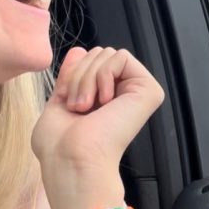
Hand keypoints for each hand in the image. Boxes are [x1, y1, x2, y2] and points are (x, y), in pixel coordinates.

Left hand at [32, 47, 164, 208]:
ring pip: (107, 54)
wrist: (72, 159)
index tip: (69, 104)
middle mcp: (126, 94)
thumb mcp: (59, 100)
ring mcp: (139, 92)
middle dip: (79, 75)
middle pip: (99, 53)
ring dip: (87, 79)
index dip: (73, 74)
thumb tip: (79, 50)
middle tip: (79, 107)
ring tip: (87, 108)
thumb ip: (71, 76)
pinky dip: (102, 75)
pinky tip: (103, 101)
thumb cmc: (61, 144)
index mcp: (107, 98)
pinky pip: (120, 57)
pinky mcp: (149, 90)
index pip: (91, 60)